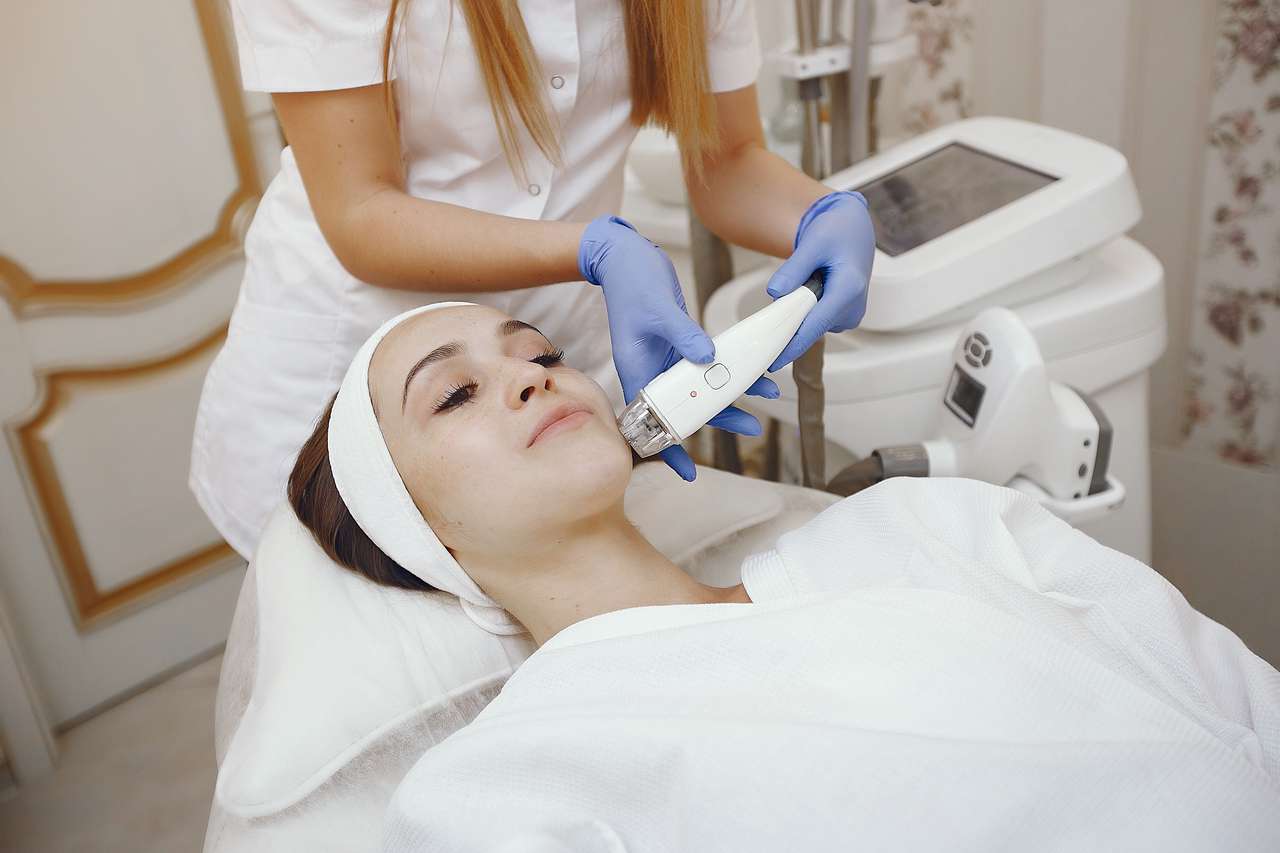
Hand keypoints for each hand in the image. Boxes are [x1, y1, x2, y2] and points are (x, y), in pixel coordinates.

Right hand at [579, 216, 778, 479]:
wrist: (624, 256)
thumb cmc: (631, 281)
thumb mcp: (659, 309)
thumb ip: (684, 335)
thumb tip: (709, 358)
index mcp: (636, 369)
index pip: (652, 421)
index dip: (669, 449)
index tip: (688, 473)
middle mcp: (650, 370)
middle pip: (686, 407)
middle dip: (719, 419)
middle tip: (753, 428)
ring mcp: (665, 359)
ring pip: (700, 387)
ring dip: (731, 393)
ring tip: (766, 395)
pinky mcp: (677, 345)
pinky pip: (705, 365)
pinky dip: (728, 368)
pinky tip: (752, 369)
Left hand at [765, 191, 875, 371]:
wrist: (854, 229)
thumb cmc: (836, 231)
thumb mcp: (812, 242)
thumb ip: (794, 268)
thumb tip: (774, 293)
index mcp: (848, 290)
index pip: (814, 326)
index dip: (792, 346)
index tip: (773, 362)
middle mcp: (853, 308)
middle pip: (810, 328)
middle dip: (787, 323)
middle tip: (770, 308)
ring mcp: (849, 315)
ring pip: (811, 324)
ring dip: (797, 311)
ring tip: (805, 278)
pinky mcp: (843, 316)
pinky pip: (815, 320)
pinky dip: (804, 310)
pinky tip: (807, 288)